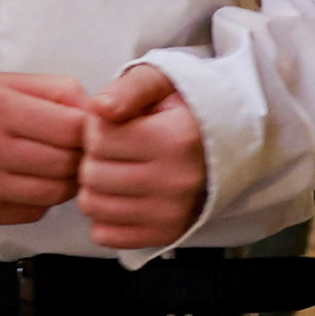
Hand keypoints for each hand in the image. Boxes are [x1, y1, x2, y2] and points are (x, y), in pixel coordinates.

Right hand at [0, 72, 91, 223]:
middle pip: (68, 163)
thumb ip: (48, 90)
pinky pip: (31, 212)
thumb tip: (95, 108)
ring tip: (52, 165)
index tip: (87, 127)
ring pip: (54, 193)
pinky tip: (24, 181)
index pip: (73, 126)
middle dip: (80, 157)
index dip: (89, 129)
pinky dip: (38, 199)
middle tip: (75, 150)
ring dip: (63, 181)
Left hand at [78, 67, 206, 251]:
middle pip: (93, 175)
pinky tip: (121, 196)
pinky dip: (104, 216)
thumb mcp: (160, 81)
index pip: (100, 138)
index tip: (116, 123)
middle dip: (93, 157)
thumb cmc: (184, 107)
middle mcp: (177, 181)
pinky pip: (106, 234)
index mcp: (176, 139)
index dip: (96, 127)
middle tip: (116, 148)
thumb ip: (128, 89)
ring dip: (95, 187)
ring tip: (118, 170)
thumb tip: (99, 109)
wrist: (221, 140)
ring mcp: (172, 213)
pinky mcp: (166, 234)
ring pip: (94, 206)